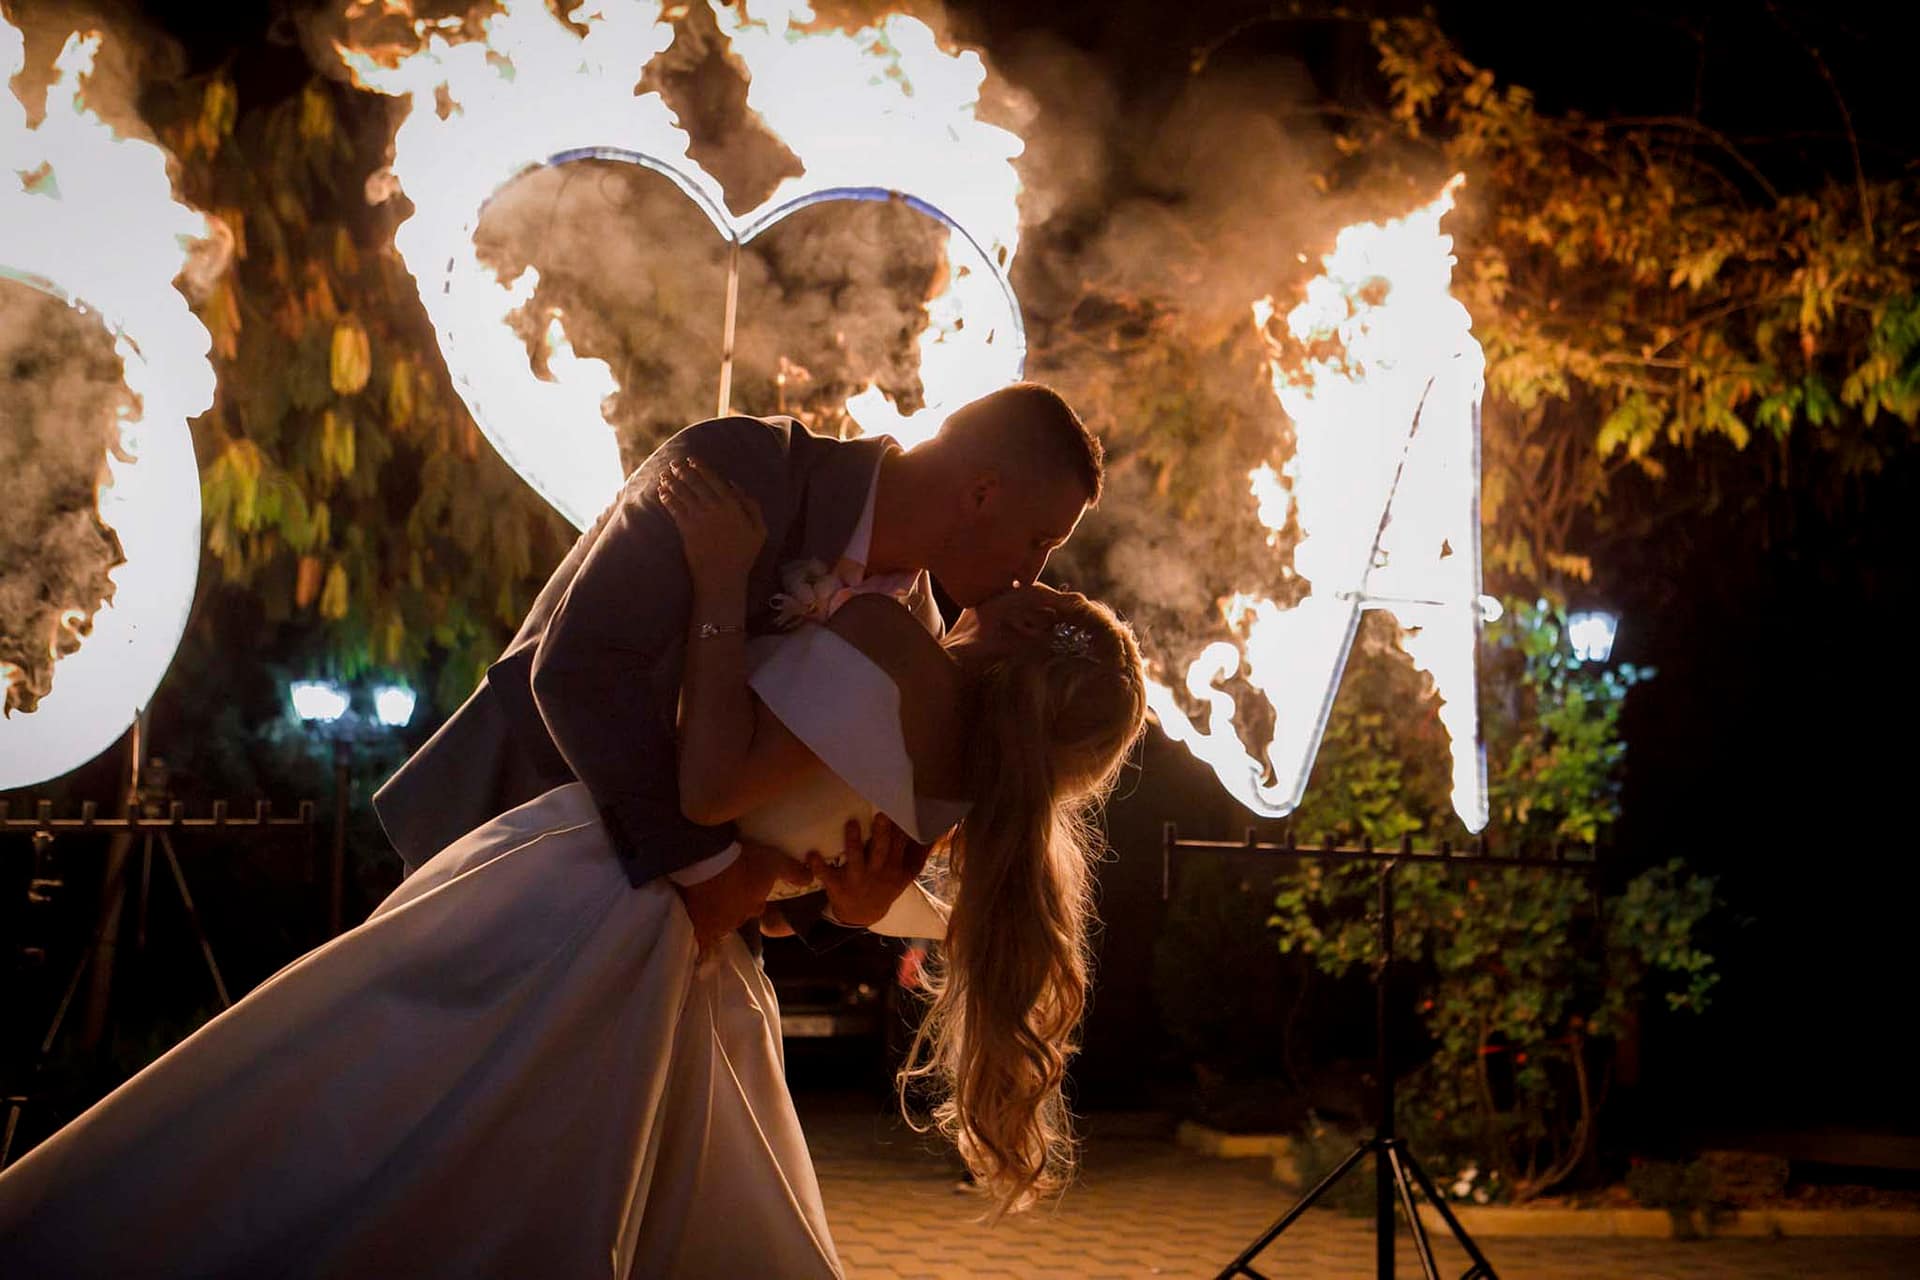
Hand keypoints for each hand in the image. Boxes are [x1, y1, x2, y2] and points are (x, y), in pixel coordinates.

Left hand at [657, 456, 765, 594]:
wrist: (723, 577)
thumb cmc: (743, 555)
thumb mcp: (759, 530)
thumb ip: (751, 505)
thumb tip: (735, 485)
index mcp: (732, 505)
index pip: (714, 479)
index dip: (701, 467)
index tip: (692, 459)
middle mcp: (714, 507)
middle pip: (695, 483)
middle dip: (682, 471)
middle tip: (674, 463)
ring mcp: (699, 517)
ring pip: (682, 493)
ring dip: (671, 482)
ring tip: (664, 475)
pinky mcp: (686, 528)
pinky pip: (674, 508)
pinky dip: (666, 498)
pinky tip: (661, 492)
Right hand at [677, 840, 810, 953]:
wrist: (709, 862)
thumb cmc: (745, 863)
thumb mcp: (774, 862)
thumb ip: (793, 872)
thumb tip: (810, 880)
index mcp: (754, 906)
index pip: (757, 907)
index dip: (755, 899)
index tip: (751, 889)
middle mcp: (735, 918)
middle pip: (736, 916)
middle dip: (735, 908)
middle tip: (728, 892)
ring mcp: (715, 921)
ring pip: (717, 923)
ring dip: (716, 915)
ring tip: (710, 901)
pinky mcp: (696, 918)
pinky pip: (698, 931)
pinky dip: (698, 927)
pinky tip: (694, 922)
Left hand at [806, 813, 930, 929]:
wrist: (862, 916)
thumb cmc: (884, 886)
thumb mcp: (906, 875)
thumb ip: (920, 854)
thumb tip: (940, 832)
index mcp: (895, 869)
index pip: (901, 845)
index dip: (902, 829)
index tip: (902, 809)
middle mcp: (878, 873)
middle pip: (881, 851)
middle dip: (882, 834)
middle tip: (882, 814)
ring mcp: (857, 880)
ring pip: (856, 860)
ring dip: (853, 842)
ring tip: (851, 823)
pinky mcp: (837, 886)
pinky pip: (827, 876)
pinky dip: (818, 866)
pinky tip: (811, 854)